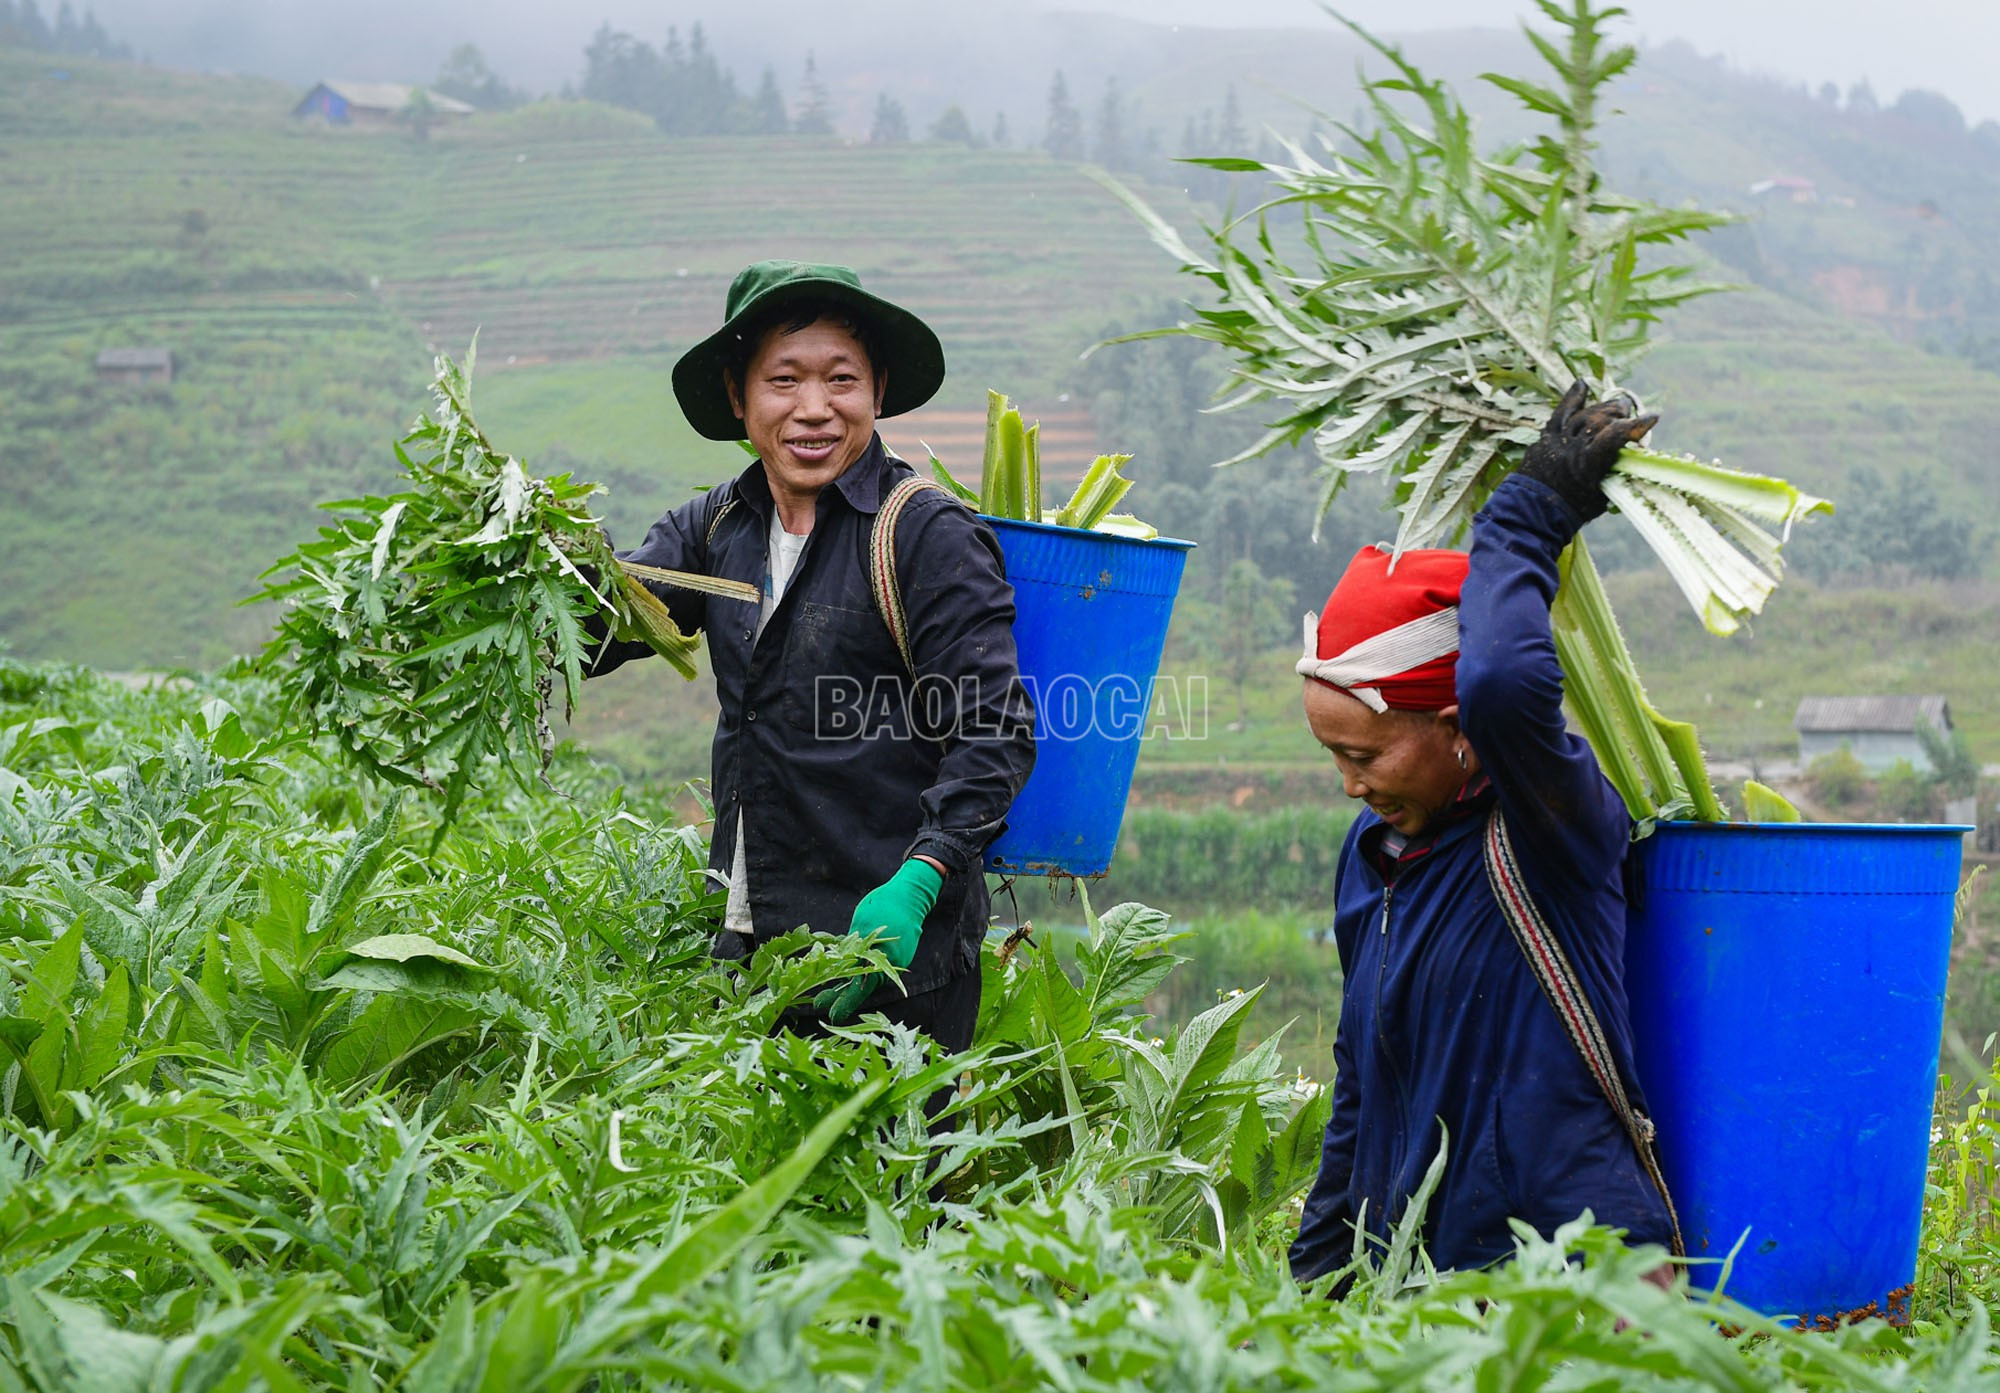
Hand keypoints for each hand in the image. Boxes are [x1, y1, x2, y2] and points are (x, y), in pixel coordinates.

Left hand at [814, 859, 943, 1023]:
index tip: (830, 1014)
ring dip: (846, 982)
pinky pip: (872, 966)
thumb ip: (850, 946)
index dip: (844, 1002)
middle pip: (861, 987)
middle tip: (818, 1003)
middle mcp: (889, 966)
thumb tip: (832, 962)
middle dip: (839, 996)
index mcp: (882, 961)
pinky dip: (857, 969)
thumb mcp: (861, 924)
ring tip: (825, 992)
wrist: (909, 896)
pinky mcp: (892, 955)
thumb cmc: (883, 906)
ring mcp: (892, 962)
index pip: (861, 989)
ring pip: (865, 977)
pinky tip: (841, 968)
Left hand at [1518, 379, 1659, 521]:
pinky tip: (1583, 384)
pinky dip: (1573, 397)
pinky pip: (1561, 411)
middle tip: (1628, 415)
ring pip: (1585, 413)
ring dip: (1603, 408)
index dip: (1636, 426)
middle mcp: (1573, 446)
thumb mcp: (1603, 495)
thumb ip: (1616, 471)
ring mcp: (1558, 439)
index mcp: (1589, 463)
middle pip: (1601, 419)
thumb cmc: (1573, 509)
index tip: (1653, 417)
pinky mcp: (1546, 436)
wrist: (1532, 512)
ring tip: (1616, 408)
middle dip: (1619, 415)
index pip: (1615, 436)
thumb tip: (1633, 456)